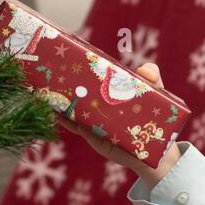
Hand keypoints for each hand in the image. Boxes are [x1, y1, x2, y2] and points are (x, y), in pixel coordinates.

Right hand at [55, 62, 183, 189]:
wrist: (156, 152)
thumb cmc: (156, 119)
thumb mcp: (158, 96)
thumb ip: (153, 80)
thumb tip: (144, 69)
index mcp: (113, 90)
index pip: (95, 75)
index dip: (83, 65)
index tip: (70, 53)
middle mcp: (100, 102)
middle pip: (80, 88)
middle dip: (66, 80)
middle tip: (52, 69)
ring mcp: (94, 117)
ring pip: (72, 106)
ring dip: (59, 98)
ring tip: (46, 89)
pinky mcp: (92, 134)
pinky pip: (74, 125)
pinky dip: (64, 119)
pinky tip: (54, 112)